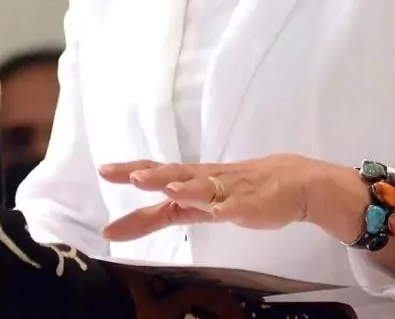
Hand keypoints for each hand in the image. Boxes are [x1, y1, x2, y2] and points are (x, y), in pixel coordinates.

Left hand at [98, 154, 320, 241]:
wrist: (292, 181)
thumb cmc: (242, 191)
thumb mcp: (201, 204)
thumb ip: (169, 212)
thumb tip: (132, 221)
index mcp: (193, 180)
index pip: (157, 174)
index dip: (130, 173)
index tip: (102, 172)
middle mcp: (207, 180)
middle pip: (173, 174)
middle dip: (148, 175)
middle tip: (123, 174)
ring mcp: (229, 190)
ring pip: (203, 186)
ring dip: (182, 185)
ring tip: (162, 185)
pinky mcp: (251, 203)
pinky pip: (237, 205)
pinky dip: (227, 206)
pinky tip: (218, 209)